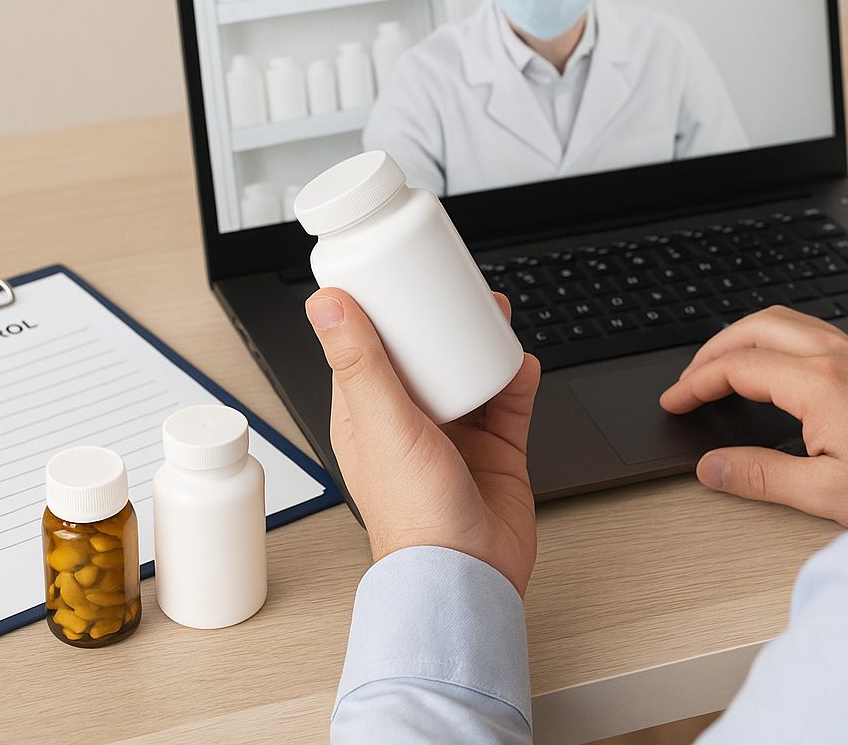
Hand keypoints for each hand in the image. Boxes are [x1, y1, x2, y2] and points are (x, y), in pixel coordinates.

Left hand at [305, 288, 540, 595]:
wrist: (468, 573)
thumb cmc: (412, 516)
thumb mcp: (380, 424)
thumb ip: (358, 362)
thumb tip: (326, 305)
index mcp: (368, 414)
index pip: (370, 347)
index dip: (383, 310)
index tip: (397, 273)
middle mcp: (410, 421)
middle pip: (426, 353)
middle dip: (441, 318)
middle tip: (456, 285)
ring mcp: (455, 435)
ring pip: (469, 371)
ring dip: (480, 341)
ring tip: (493, 313)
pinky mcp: (496, 450)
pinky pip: (509, 401)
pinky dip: (516, 377)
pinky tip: (520, 361)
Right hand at [659, 306, 847, 526]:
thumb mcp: (827, 492)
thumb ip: (761, 476)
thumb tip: (712, 468)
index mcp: (820, 382)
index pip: (738, 367)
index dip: (696, 383)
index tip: (675, 401)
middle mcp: (837, 355)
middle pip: (755, 327)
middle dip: (712, 349)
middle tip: (688, 380)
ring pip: (784, 321)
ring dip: (743, 337)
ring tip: (719, 367)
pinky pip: (809, 330)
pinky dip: (774, 338)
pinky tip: (771, 365)